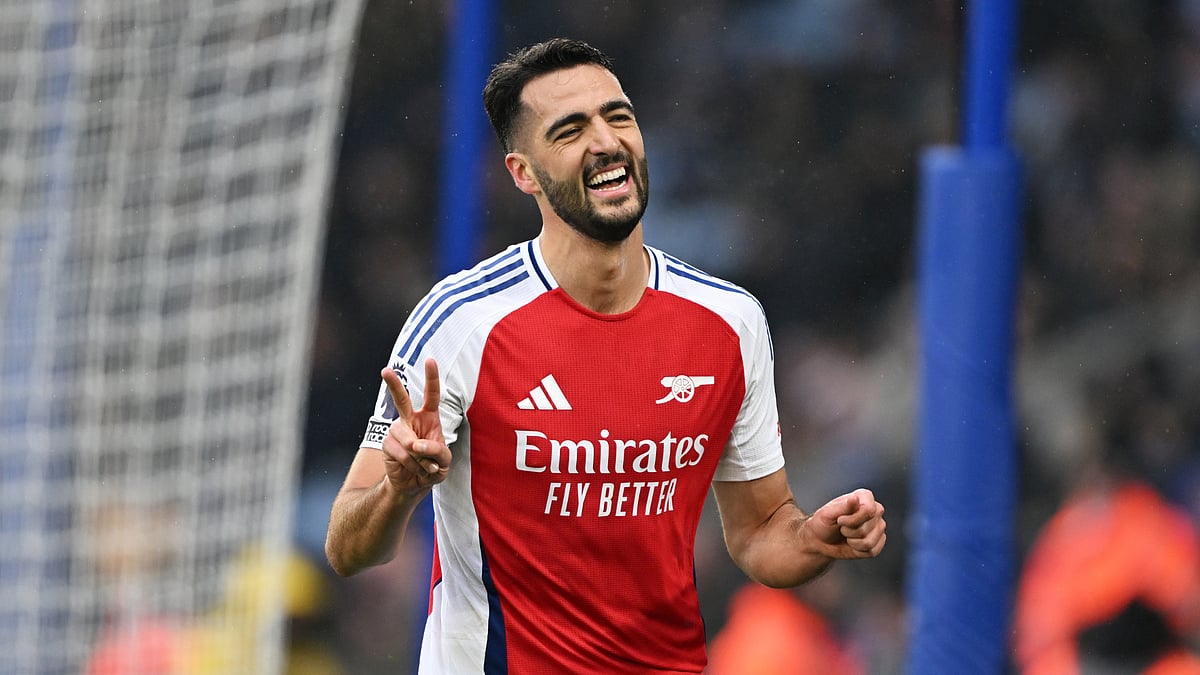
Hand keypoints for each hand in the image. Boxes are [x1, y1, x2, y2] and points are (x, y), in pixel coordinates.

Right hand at [380, 359, 450, 493]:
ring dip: (420, 458)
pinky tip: (414, 468)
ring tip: (423, 465)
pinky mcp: (387, 444)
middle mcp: (411, 420)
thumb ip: (437, 451)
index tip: (430, 360)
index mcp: (429, 418)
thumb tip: (416, 444)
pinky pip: (400, 452)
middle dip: (393, 385)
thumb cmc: (432, 467)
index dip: (431, 377)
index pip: (432, 395)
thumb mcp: (444, 461)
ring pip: (408, 440)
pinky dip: (411, 464)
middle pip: (401, 399)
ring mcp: (397, 431)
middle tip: (385, 371)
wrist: (413, 484)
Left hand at [807, 488, 886, 559]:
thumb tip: (855, 498)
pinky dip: (858, 551)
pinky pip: (872, 551)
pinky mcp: (879, 541)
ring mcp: (879, 526)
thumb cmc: (824, 523)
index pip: (869, 510)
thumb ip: (843, 506)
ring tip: (846, 535)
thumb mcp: (828, 513)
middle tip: (841, 528)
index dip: (852, 520)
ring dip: (853, 543)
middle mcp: (875, 510)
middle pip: (867, 528)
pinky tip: (853, 544)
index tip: (840, 520)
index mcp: (864, 497)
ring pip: (869, 542)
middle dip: (849, 532)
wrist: (822, 540)